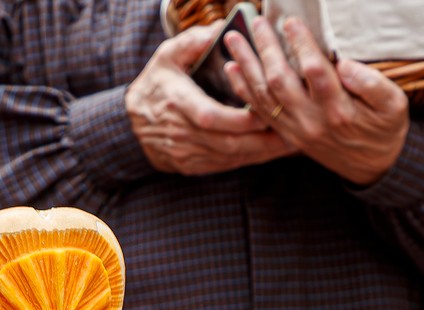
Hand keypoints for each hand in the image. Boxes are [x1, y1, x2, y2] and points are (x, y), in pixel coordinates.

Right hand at [125, 24, 296, 175]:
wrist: (130, 126)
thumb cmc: (155, 85)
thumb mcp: (167, 56)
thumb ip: (193, 41)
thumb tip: (219, 30)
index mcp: (177, 101)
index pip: (209, 116)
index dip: (238, 120)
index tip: (264, 114)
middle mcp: (181, 132)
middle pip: (227, 143)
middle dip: (262, 141)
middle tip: (293, 133)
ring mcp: (187, 152)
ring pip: (230, 157)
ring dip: (262, 153)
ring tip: (291, 143)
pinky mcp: (193, 165)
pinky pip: (226, 166)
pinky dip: (250, 160)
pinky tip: (271, 153)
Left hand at [223, 16, 408, 184]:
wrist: (373, 166)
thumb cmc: (385, 128)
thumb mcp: (394, 105)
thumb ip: (372, 84)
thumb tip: (345, 64)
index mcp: (339, 110)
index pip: (314, 71)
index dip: (300, 45)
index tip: (290, 21)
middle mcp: (312, 120)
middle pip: (280, 80)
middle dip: (265, 48)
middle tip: (255, 22)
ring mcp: (296, 129)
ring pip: (263, 95)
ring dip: (246, 65)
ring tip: (232, 38)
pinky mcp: (287, 134)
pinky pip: (259, 112)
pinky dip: (243, 89)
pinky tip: (232, 69)